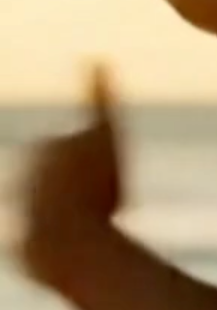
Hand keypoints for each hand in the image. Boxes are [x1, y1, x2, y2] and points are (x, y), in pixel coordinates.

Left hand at [20, 65, 123, 290]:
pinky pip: (42, 247)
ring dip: (63, 220)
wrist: (68, 243)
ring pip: (48, 214)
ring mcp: (16, 214)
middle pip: (59, 183)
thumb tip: (98, 58)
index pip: (74, 153)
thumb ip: (100, 98)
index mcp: (41, 149)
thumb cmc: (93, 188)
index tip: (105, 180)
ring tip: (89, 231)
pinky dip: (54, 248)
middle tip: (99, 206)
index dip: (94, 167)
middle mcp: (20, 179)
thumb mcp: (106, 137)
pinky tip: (74, 251)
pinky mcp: (18, 249)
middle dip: (74, 191)